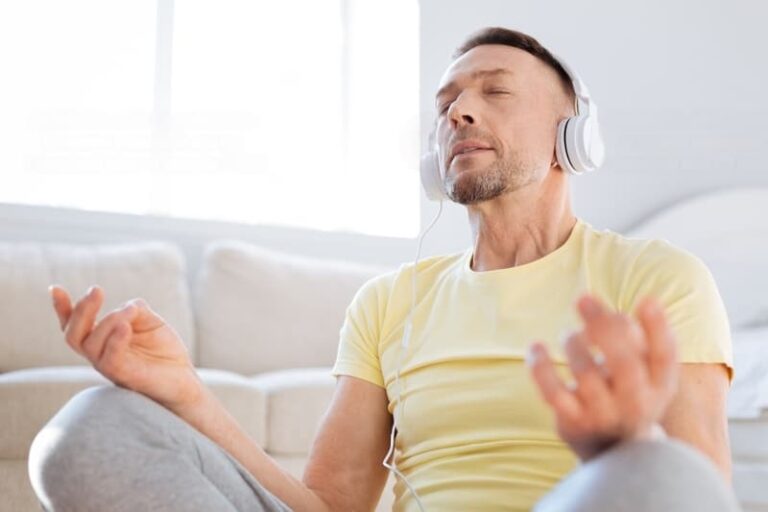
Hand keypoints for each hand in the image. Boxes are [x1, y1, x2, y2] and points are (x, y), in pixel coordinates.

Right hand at [50, 284, 203, 411]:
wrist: (183, 377)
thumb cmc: (163, 350)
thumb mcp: (149, 321)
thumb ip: (134, 309)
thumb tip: (126, 307)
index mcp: (102, 339)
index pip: (74, 325)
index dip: (62, 308)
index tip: (54, 288)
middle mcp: (99, 353)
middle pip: (73, 334)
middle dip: (81, 310)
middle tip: (96, 290)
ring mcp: (109, 366)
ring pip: (89, 344)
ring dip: (108, 321)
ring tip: (130, 311)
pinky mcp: (123, 376)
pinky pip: (109, 360)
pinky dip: (115, 340)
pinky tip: (126, 326)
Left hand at [527, 294, 678, 461]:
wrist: (612, 449)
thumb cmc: (628, 392)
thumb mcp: (644, 370)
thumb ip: (637, 338)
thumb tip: (633, 306)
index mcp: (659, 384)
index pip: (664, 356)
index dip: (658, 328)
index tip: (646, 300)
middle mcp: (636, 402)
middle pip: (623, 362)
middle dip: (603, 326)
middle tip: (583, 297)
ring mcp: (604, 414)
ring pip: (585, 372)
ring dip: (573, 341)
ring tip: (571, 335)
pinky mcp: (573, 421)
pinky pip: (553, 392)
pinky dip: (540, 367)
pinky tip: (536, 346)